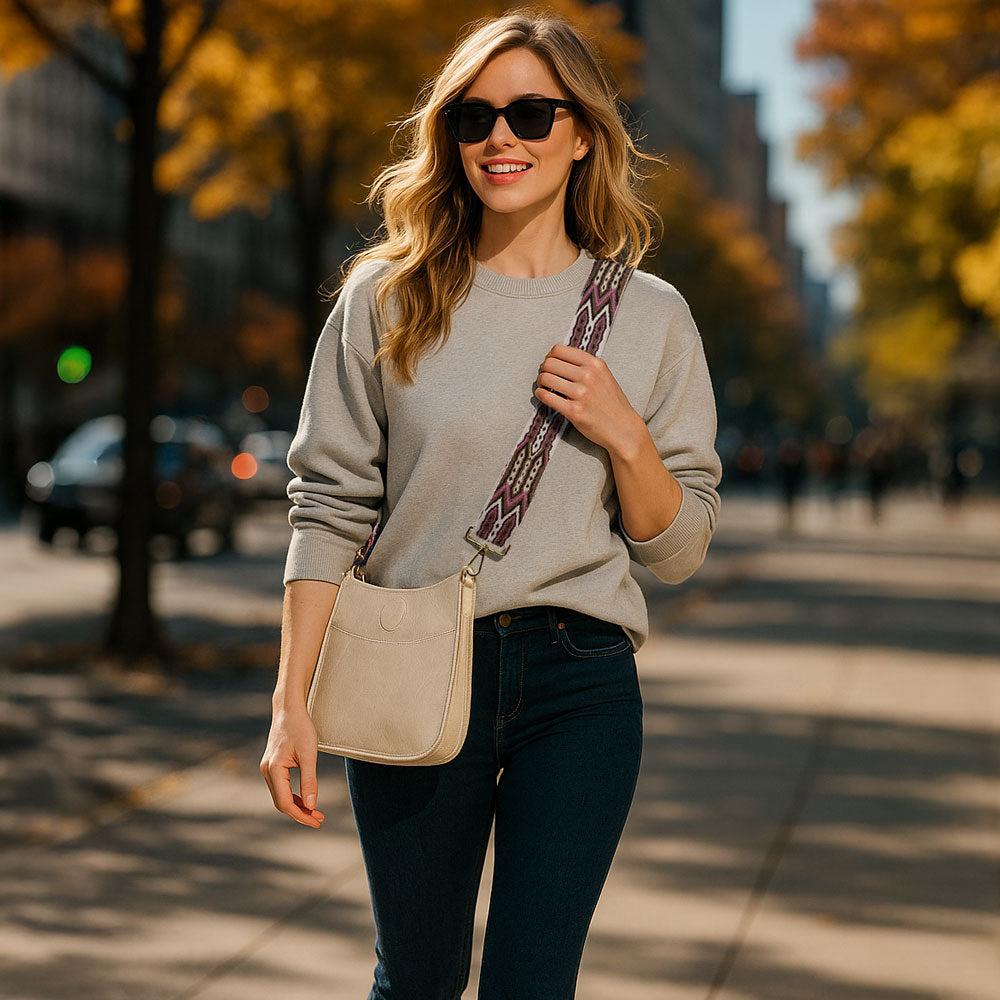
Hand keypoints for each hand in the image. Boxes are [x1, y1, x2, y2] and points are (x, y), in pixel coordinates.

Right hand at [260, 705, 325, 827]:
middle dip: (300, 813)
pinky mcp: (272, 765)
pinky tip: (306, 798)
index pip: (285, 802)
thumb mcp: (309, 755)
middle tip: (319, 819)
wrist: (289, 710)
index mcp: (274, 769)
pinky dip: (293, 795)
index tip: (317, 820)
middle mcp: (266, 771)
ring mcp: (267, 768)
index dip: (301, 815)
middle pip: (281, 802)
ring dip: (297, 805)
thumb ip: (309, 781)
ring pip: (280, 796)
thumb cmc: (300, 728)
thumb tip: (311, 806)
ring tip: (315, 812)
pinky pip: (281, 787)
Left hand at [534, 343, 641, 455]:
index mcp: (595, 364)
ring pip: (546, 378)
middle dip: (543, 369)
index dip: (550, 357)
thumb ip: (585, 365)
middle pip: (550, 363)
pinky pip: (546, 396)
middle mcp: (588, 376)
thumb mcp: (604, 376)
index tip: (550, 364)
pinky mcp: (574, 411)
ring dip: (540, 382)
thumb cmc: (611, 403)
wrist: (622, 428)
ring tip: (544, 387)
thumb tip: (558, 358)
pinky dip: (541, 394)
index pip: (559, 350)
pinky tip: (544, 395)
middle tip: (545, 376)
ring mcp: (581, 393)